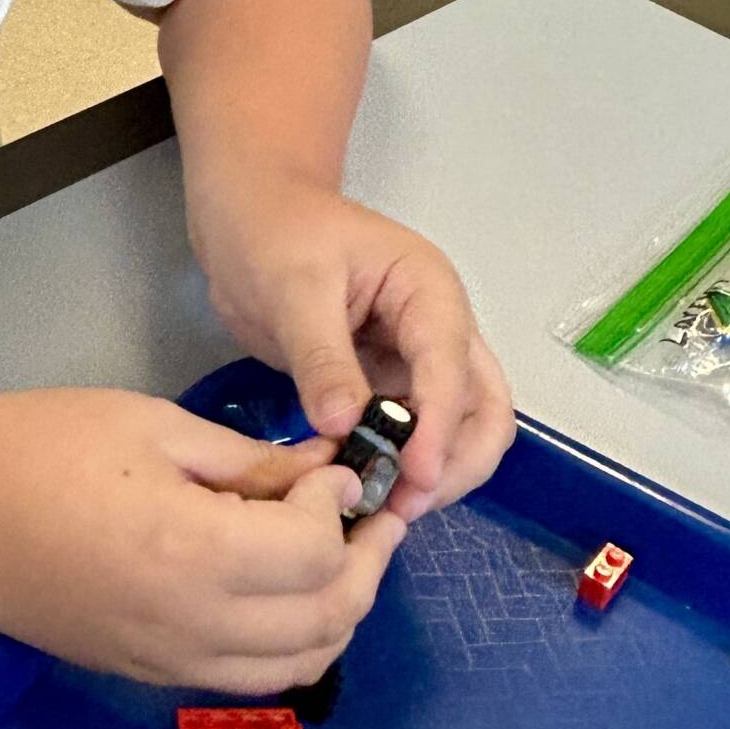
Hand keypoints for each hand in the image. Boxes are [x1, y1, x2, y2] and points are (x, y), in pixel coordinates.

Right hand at [0, 388, 406, 688]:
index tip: (332, 469)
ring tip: (335, 554)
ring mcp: (169, 661)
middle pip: (327, 620)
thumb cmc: (37, 446)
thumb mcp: (152, 427)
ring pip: (299, 664)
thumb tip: (321, 475)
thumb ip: (246, 461)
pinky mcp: (146, 674)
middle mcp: (192, 626)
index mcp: (193, 552)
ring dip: (336, 613)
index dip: (342, 508)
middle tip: (368, 514)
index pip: (317, 553)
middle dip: (364, 564)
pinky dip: (289, 643)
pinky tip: (280, 590)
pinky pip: (249, 677)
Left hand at [197, 179, 515, 522]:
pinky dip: (401, 465)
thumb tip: (344, 425)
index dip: (438, 426)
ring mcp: (416, 360)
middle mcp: (439, 328)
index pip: (450, 365)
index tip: (413, 476)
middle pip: (482, 407)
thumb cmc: (274, 232)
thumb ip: (322, 357)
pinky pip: (411, 433)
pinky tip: (370, 489)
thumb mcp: (294, 286)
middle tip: (406, 504)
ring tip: (388, 507)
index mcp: (428, 290)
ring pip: (458, 428)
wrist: (247, 221)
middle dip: (456, 460)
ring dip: (436, 472)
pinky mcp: (388, 384)